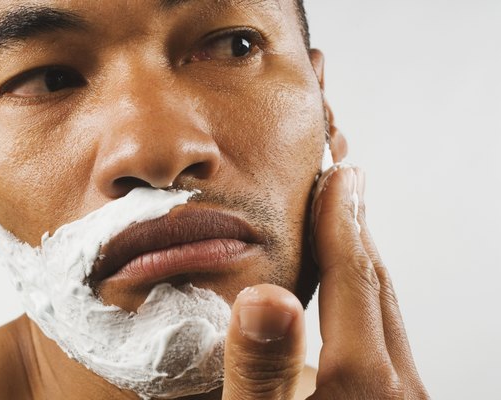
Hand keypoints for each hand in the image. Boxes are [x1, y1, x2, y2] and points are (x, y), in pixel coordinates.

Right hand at [221, 166, 428, 398]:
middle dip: (356, 230)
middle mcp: (395, 386)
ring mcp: (398, 399)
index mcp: (364, 382)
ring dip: (359, 263)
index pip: (352, 279)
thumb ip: (261, 368)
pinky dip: (359, 299)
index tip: (336, 176)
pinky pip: (381, 337)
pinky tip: (337, 298)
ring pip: (383, 312)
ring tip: (340, 227)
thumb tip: (264, 298)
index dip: (339, 222)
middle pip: (377, 288)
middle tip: (344, 182)